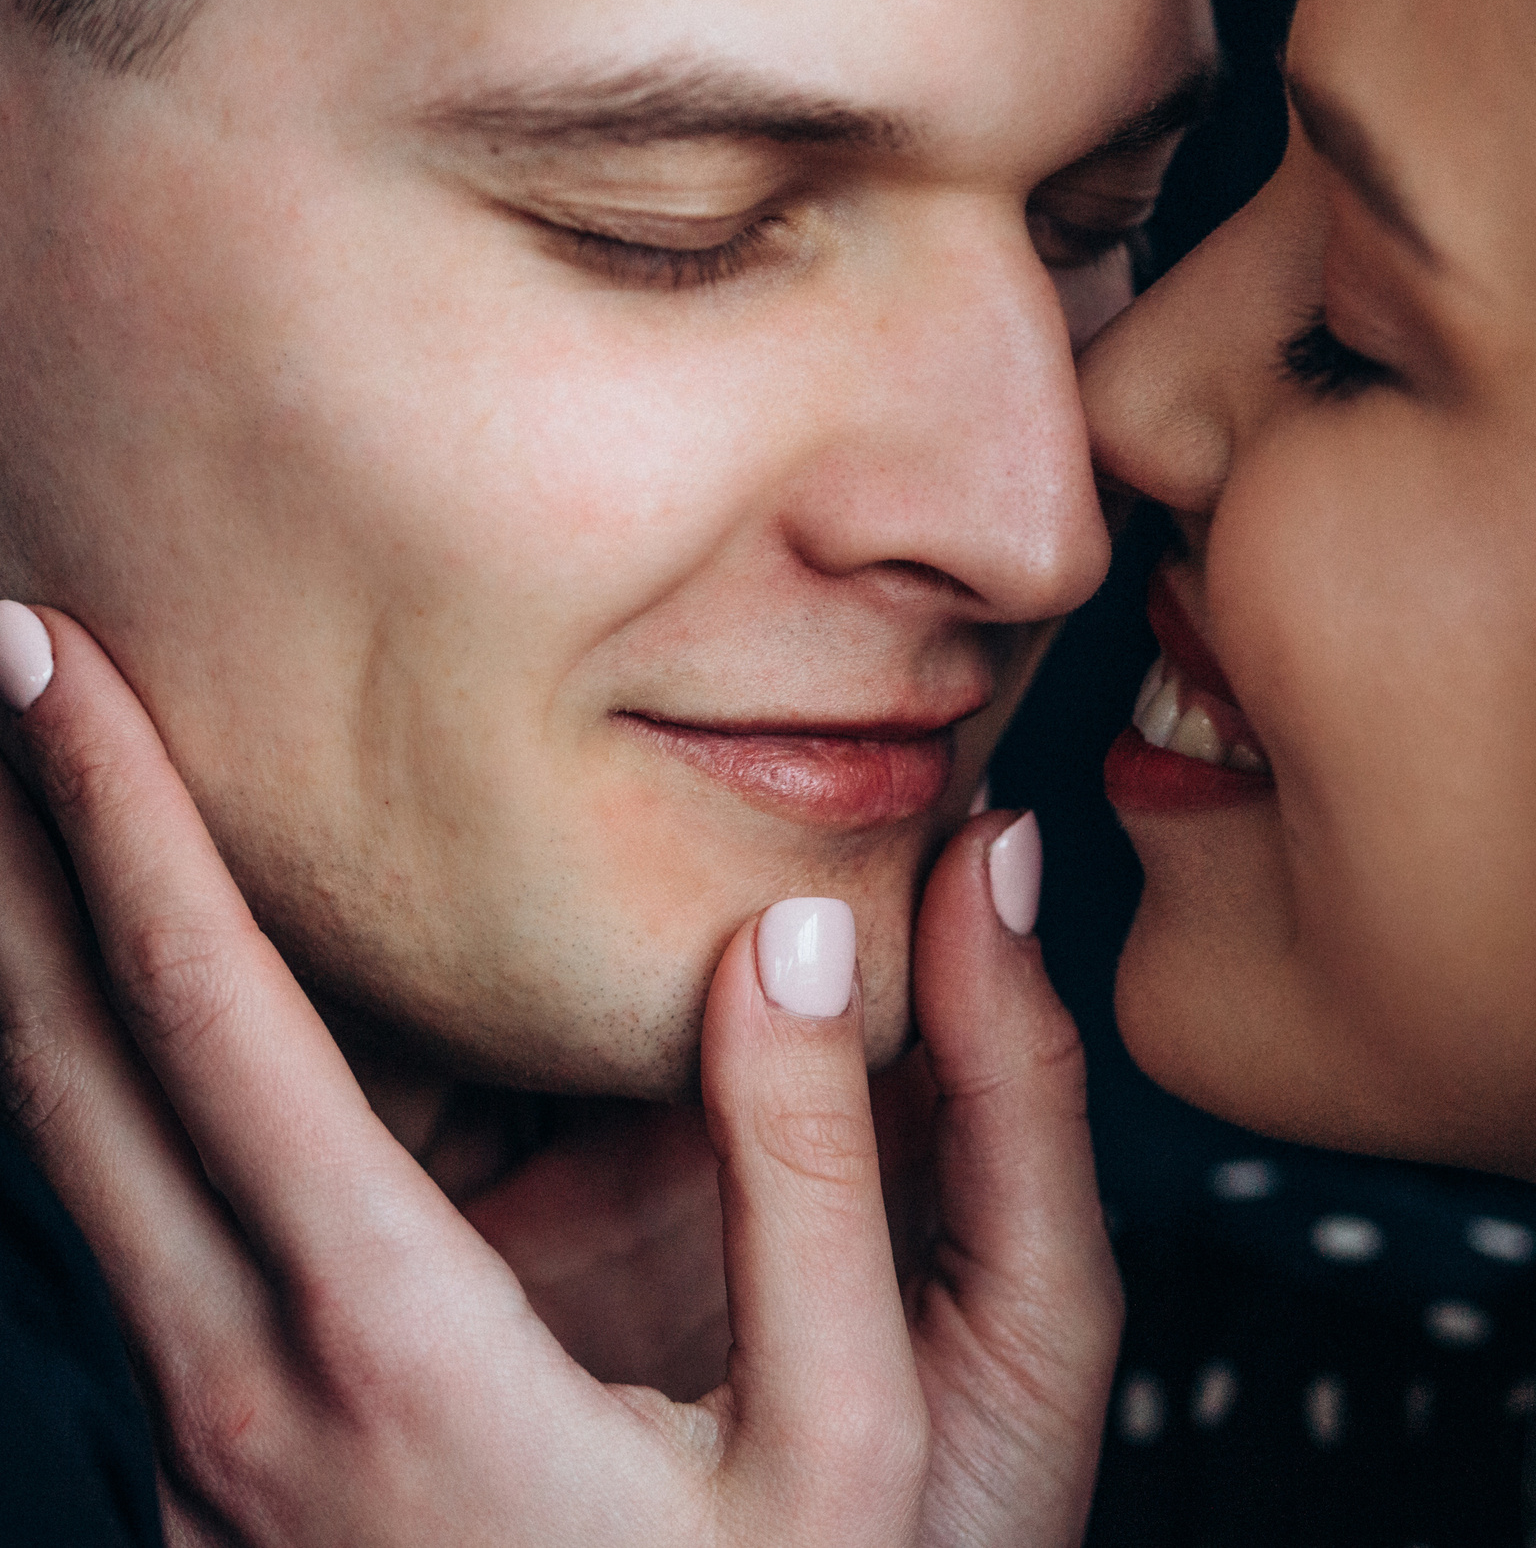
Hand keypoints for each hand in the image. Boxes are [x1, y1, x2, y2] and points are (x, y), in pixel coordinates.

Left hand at [0, 604, 1118, 1545]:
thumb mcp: (859, 1429)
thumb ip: (823, 1172)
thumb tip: (793, 942)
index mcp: (393, 1349)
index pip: (216, 1029)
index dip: (121, 824)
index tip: (50, 662)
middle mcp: (250, 1393)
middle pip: (64, 1081)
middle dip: (7, 860)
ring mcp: (216, 1456)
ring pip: (70, 1169)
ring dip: (29, 982)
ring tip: (10, 832)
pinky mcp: (232, 1486)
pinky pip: (133, 1248)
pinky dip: (106, 1104)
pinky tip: (152, 1058)